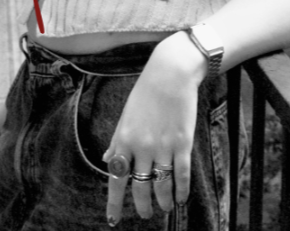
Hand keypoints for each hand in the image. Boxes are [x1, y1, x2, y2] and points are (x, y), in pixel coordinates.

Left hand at [102, 32, 206, 222]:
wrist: (170, 73)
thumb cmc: (146, 92)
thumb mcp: (126, 115)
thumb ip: (117, 140)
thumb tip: (106, 159)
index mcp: (124, 139)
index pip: (116, 178)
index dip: (114, 202)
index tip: (113, 220)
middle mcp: (142, 147)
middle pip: (140, 187)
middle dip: (143, 206)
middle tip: (146, 214)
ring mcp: (163, 146)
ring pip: (162, 186)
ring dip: (163, 202)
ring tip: (165, 207)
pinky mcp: (183, 143)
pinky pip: (182, 175)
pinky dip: (181, 191)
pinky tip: (181, 198)